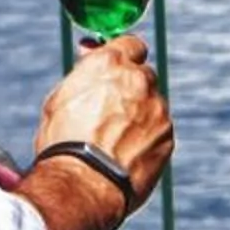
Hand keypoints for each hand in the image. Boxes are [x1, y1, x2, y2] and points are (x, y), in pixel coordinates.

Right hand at [33, 34, 172, 216]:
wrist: (83, 185)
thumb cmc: (63, 142)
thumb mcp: (61, 98)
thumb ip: (85, 74)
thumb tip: (90, 55)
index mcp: (109, 62)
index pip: (131, 44)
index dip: (123, 58)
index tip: (115, 71)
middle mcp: (138, 79)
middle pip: (143, 75)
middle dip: (132, 89)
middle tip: (112, 111)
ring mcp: (157, 108)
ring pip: (152, 105)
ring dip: (140, 115)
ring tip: (116, 142)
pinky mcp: (168, 136)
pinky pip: (159, 131)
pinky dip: (147, 139)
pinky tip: (126, 156)